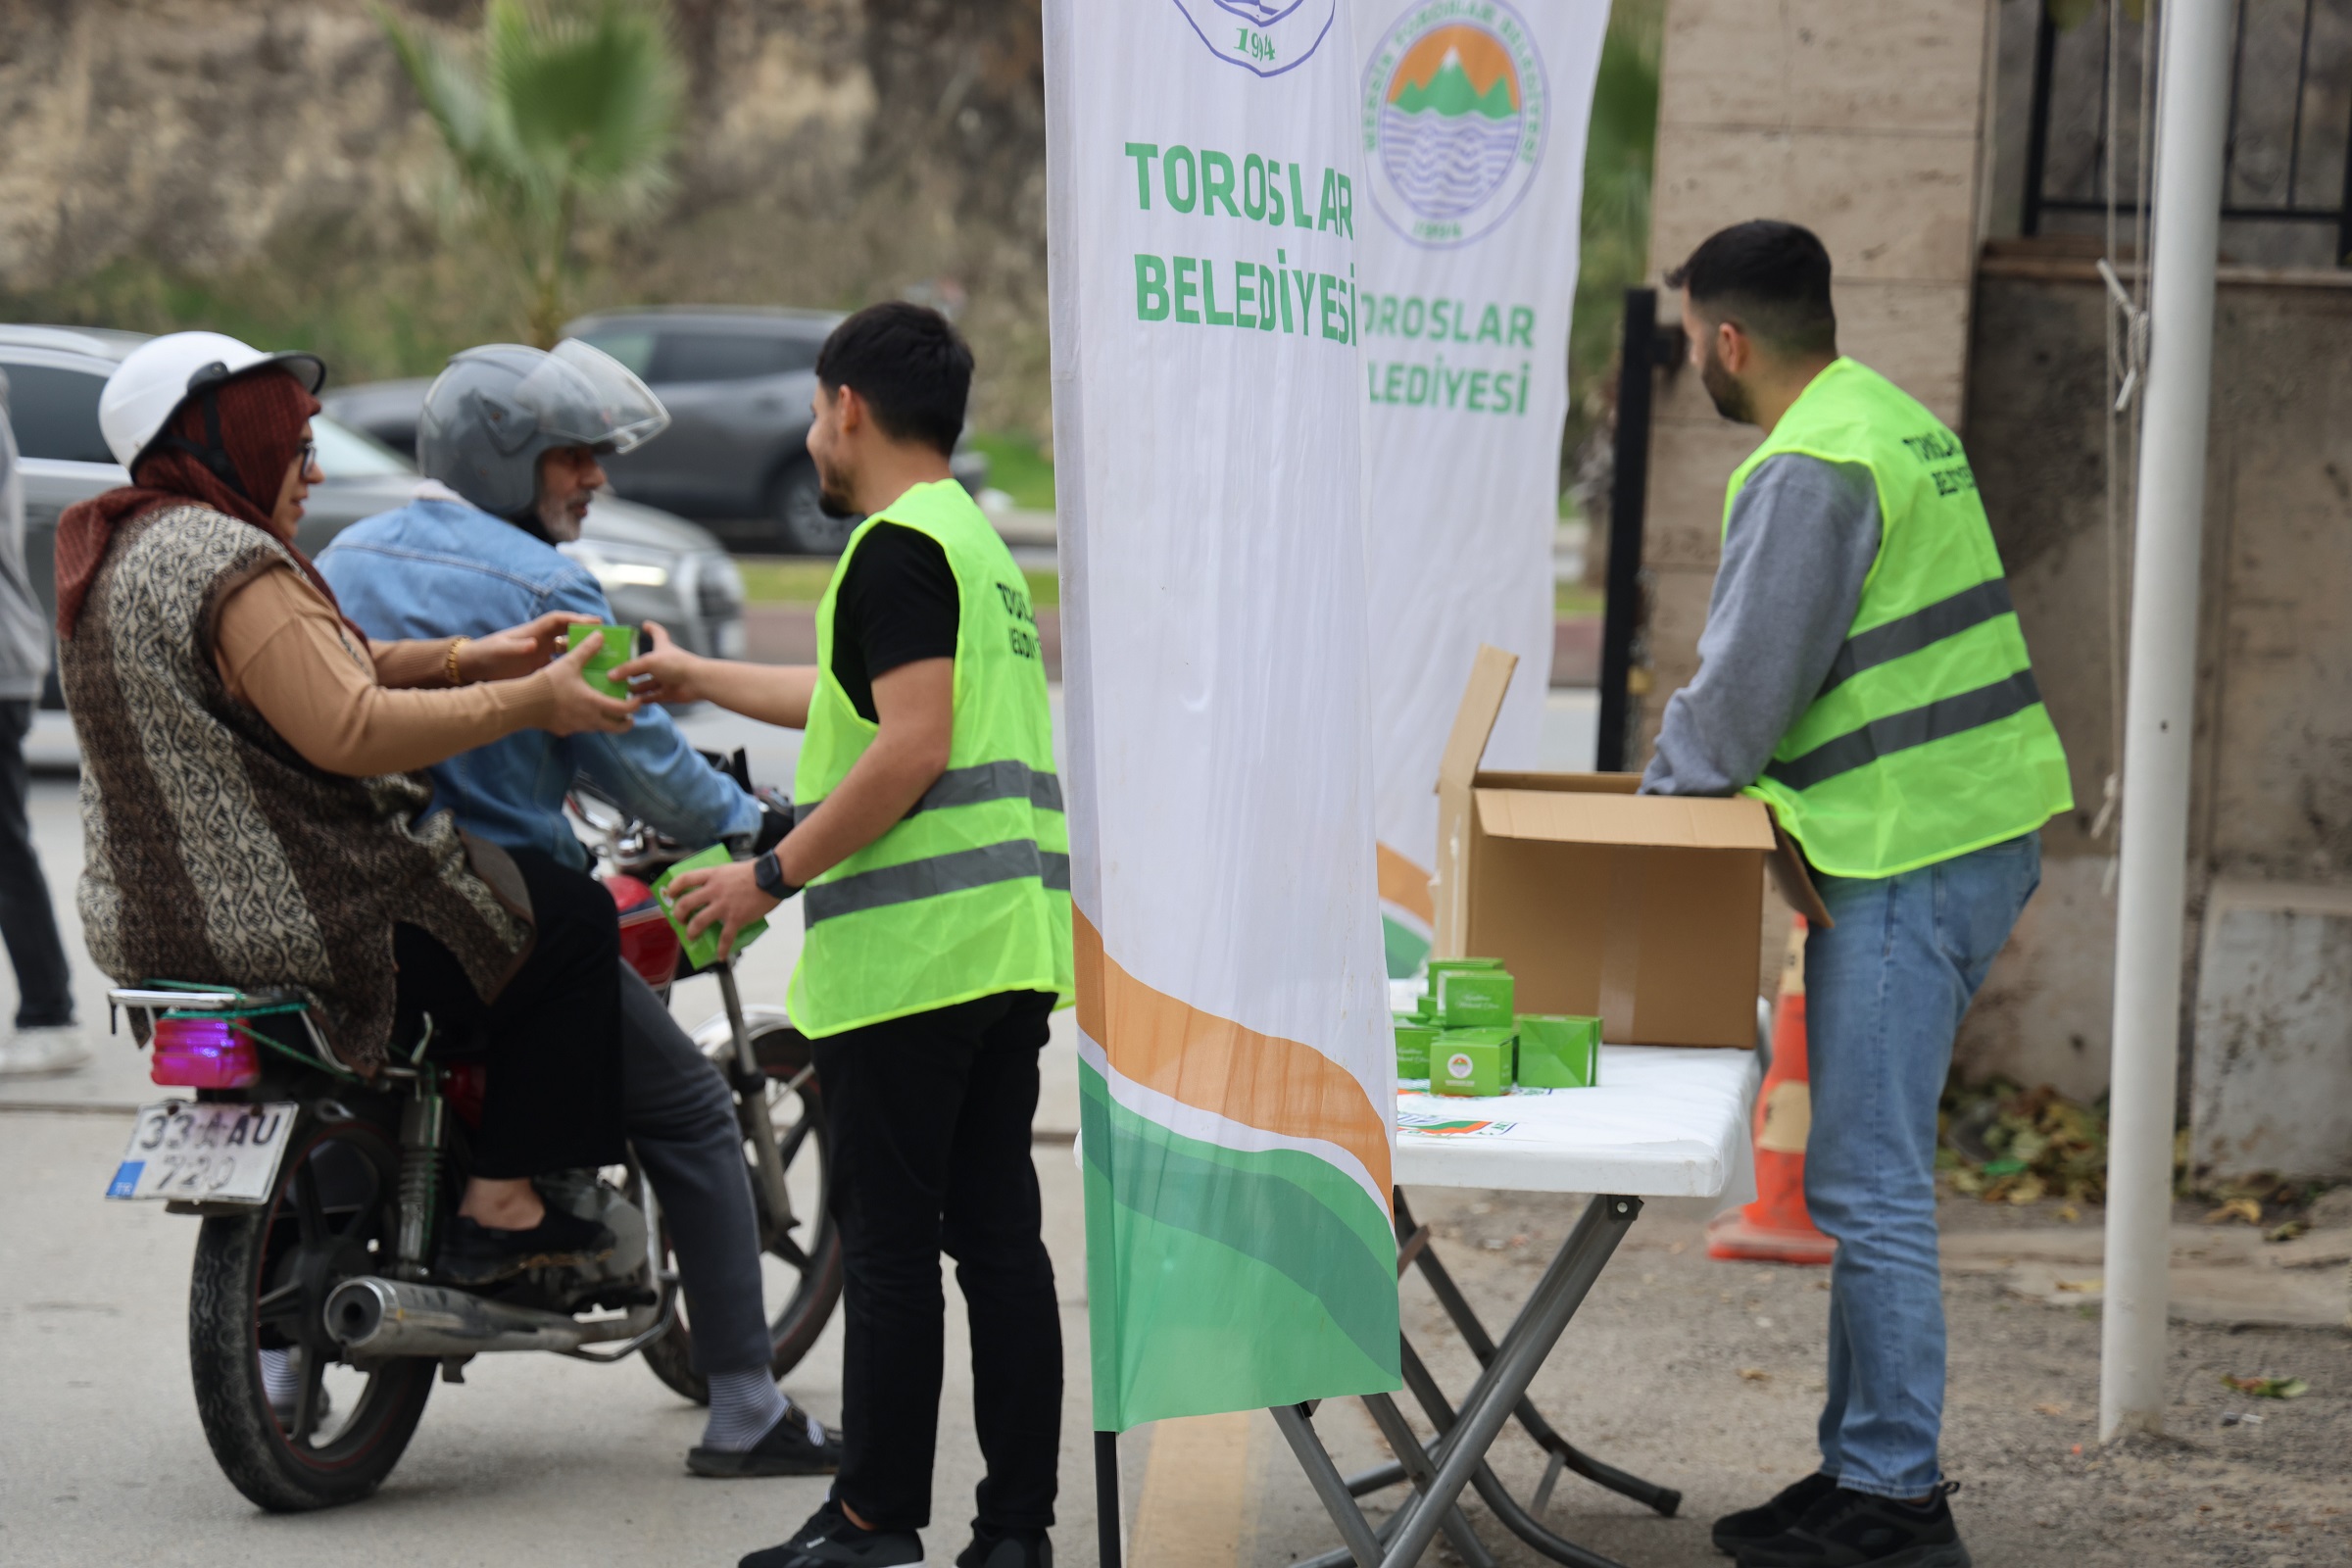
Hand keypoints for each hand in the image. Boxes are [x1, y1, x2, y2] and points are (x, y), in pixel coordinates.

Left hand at [460, 610, 599, 683]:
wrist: (474, 668)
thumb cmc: (486, 654)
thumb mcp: (500, 650)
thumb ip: (516, 647)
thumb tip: (532, 645)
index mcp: (534, 631)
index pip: (560, 620)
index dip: (578, 618)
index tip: (596, 622)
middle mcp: (541, 641)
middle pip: (569, 633)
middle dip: (588, 634)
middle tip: (610, 639)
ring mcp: (541, 655)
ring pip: (568, 650)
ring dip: (584, 652)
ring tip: (605, 659)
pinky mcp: (540, 669)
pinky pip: (562, 666)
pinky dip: (574, 669)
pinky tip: (587, 679)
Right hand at [542, 636, 640, 734]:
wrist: (525, 702)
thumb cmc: (549, 682)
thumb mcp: (570, 662)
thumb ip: (587, 650)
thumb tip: (600, 635)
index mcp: (595, 703)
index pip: (624, 709)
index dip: (635, 705)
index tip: (638, 700)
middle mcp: (589, 719)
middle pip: (617, 728)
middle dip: (626, 722)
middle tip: (629, 715)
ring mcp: (577, 727)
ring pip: (599, 729)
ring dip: (606, 722)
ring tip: (606, 711)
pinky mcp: (565, 730)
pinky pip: (580, 728)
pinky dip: (586, 722)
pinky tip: (580, 712)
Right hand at [611, 620, 704, 703]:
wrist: (697, 682)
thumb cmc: (676, 665)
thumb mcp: (649, 662)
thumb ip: (629, 668)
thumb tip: (611, 676)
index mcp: (662, 648)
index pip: (657, 633)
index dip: (651, 628)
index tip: (645, 624)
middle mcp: (664, 662)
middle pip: (645, 665)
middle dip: (632, 670)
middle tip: (615, 674)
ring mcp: (667, 678)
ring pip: (647, 683)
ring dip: (635, 687)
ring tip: (619, 690)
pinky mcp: (669, 692)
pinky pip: (653, 696)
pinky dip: (643, 699)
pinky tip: (631, 702)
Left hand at [664, 857, 782, 959]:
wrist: (773, 877)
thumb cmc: (758, 871)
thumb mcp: (732, 869)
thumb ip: (722, 878)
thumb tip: (717, 889)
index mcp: (713, 875)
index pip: (685, 879)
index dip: (674, 887)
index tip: (671, 894)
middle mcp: (714, 890)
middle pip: (686, 903)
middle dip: (679, 914)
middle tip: (680, 919)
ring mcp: (724, 905)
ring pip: (698, 921)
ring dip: (692, 931)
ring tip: (692, 936)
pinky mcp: (736, 918)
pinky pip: (725, 937)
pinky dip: (721, 949)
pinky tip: (720, 956)